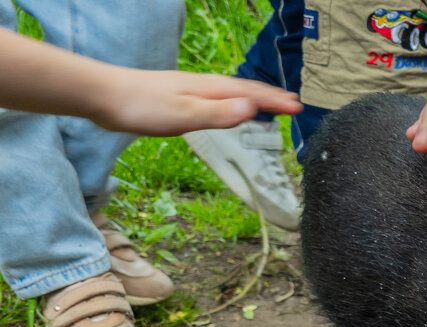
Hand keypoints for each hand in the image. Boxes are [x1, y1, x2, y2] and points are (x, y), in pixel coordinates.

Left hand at [94, 69, 302, 136]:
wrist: (104, 95)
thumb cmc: (142, 107)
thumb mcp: (184, 116)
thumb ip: (218, 114)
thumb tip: (253, 110)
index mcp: (211, 89)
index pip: (252, 95)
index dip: (276, 102)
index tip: (298, 108)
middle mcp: (205, 85)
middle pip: (245, 89)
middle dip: (271, 96)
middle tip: (293, 104)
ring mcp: (192, 90)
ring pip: (232, 91)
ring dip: (254, 97)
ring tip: (269, 103)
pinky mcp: (180, 97)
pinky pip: (218, 97)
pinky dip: (233, 101)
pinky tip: (227, 106)